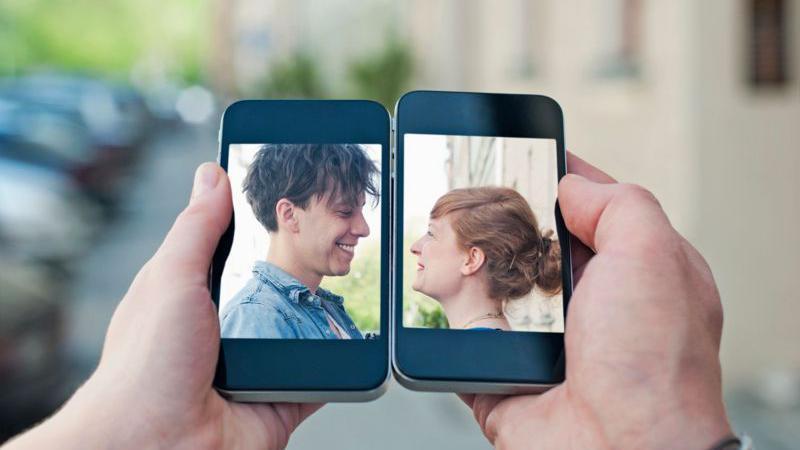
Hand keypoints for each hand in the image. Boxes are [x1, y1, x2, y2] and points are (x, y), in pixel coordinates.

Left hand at [5, 163, 319, 449]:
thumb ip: (197, 229)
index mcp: (194, 294)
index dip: (257, 221)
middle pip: (274, 284)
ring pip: (302, 326)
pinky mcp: (282, 396)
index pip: (233, 245)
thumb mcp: (171, 279)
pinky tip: (355, 337)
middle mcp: (225, 326)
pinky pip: (322, 372)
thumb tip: (213, 175)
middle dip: (301, 267)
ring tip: (350, 278)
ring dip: (321, 312)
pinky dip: (339, 359)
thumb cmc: (144, 369)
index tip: (292, 195)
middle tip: (336, 235)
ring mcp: (256, 362)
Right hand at [461, 153, 731, 449]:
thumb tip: (573, 183)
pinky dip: (452, 317)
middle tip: (473, 197)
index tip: (521, 154)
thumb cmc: (652, 367)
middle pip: (536, 244)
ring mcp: (547, 340)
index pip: (592, 209)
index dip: (558, 180)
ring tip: (444, 238)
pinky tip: (437, 289)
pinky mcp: (506, 371)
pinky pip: (468, 335)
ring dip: (474, 269)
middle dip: (505, 223)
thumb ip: (618, 204)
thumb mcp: (652, 256)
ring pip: (497, 286)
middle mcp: (592, 305)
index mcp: (634, 273)